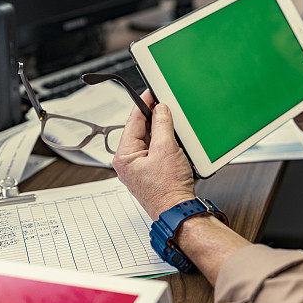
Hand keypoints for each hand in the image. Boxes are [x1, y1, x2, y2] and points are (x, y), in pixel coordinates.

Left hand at [113, 91, 195, 219]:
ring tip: (173, 126)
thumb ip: (162, 125)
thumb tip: (160, 109)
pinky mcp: (150, 172)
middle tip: (167, 105)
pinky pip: (155, 150)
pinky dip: (164, 143)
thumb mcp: (166, 149)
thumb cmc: (168, 189)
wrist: (178, 210)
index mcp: (124, 156)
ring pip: (149, 139)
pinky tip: (174, 142)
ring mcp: (138, 168)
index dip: (144, 103)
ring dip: (161, 131)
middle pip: (140, 129)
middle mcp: (128, 162)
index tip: (152, 91)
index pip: (133, 120)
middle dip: (154, 117)